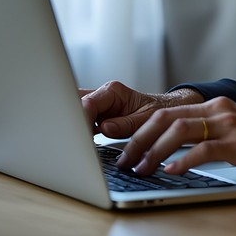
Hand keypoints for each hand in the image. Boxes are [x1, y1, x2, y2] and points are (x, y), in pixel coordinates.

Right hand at [80, 81, 201, 138]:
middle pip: (75, 103)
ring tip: (68, 144)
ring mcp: (98, 105)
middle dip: (70, 120)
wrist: (167, 110)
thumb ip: (126, 124)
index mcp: (114, 91)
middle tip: (68, 141)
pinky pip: (80, 119)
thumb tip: (105, 128)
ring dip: (71, 125)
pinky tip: (75, 144)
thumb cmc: (160, 112)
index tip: (79, 138)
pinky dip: (76, 130)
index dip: (80, 120)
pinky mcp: (96, 116)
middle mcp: (103, 95)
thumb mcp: (147, 119)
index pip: (89, 103)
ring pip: (74, 110)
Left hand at [116, 96, 235, 182]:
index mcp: (215, 106)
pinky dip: (182, 161)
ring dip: (154, 152)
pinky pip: (204, 150)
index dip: (140, 130)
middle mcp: (219, 110)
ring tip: (141, 168)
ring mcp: (230, 125)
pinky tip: (170, 172)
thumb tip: (172, 150)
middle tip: (124, 161)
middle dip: (139, 140)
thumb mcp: (234, 129)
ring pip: (179, 131)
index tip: (124, 148)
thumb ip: (207, 132)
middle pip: (166, 118)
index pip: (166, 112)